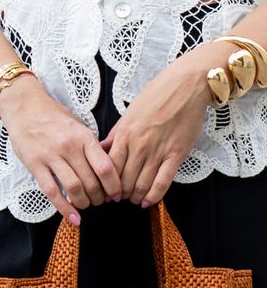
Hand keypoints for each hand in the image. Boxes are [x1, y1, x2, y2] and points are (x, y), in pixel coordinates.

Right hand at [0, 74, 121, 224]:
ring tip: (86, 205)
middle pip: (91, 182)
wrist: (25, 107)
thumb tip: (107, 170)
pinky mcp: (35, 165)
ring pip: (74, 189)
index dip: (114, 186)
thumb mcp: (78, 125)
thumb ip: (92, 146)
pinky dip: (64, 209)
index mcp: (83, 137)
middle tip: (101, 201)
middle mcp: (69, 147)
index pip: (105, 167)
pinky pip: (52, 192)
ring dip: (84, 203)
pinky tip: (73, 218)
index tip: (117, 194)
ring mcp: (51, 156)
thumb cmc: (54, 117)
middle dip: (100, 198)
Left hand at [100, 41, 234, 207]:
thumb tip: (101, 149)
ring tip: (132, 199)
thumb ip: (114, 134)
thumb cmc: (156, 95)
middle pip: (123, 180)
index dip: (105, 184)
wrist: (187, 85)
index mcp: (124, 134)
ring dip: (134, 197)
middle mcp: (138, 146)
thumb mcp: (128, 113)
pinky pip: (162, 182)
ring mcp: (158, 151)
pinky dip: (153, 196)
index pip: (109, 168)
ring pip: (141, 185)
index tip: (105, 190)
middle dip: (119, 194)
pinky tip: (147, 202)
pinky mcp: (176, 155)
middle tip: (118, 198)